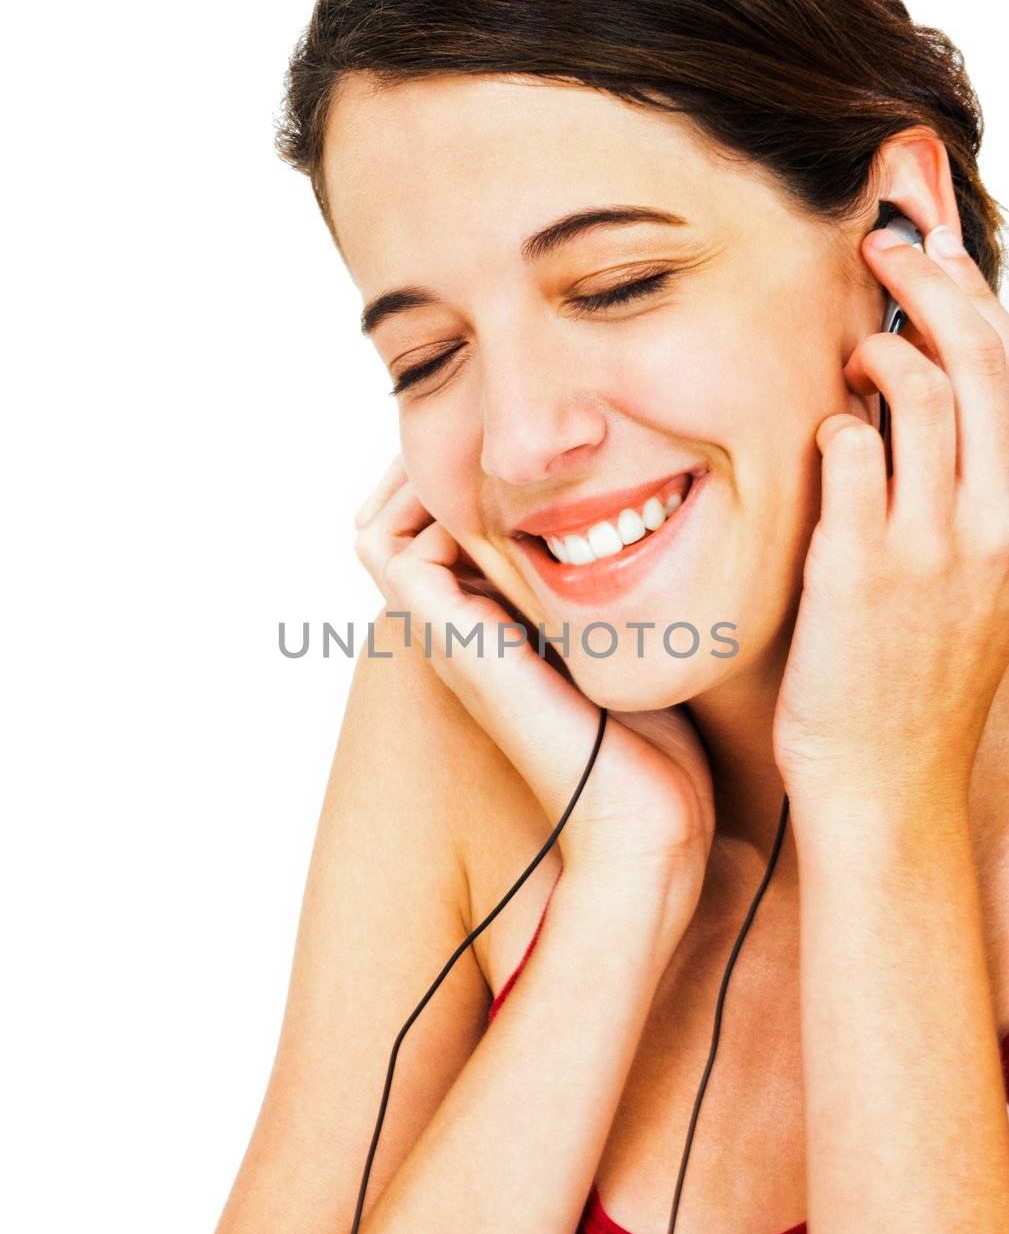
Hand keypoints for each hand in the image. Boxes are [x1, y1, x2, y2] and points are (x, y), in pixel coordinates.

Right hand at [353, 455, 714, 925]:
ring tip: (485, 437)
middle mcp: (451, 628)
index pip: (436, 524)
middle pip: (393, 516)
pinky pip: (391, 546)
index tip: (516, 434)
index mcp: (486, 625)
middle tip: (490, 417)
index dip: (461, 470)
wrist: (642, 816)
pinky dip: (425, 502)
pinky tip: (496, 487)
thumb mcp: (635, 639)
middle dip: (433, 458)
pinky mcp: (448, 638)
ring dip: (422, 472)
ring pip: (381, 524)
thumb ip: (622, 588)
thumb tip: (658, 517)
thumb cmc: (655, 738)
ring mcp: (441, 635)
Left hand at [773, 222, 1008, 810]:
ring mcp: (928, 548)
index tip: (936, 250)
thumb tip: (924, 417)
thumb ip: (961, 506)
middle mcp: (991, 526)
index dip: (974, 297)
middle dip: (931, 283)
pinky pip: (849, 457)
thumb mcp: (971, 592)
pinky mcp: (860, 571)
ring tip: (848, 360)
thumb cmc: (912, 686)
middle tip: (882, 248)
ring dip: (876, 355)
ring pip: (924, 397)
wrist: (884, 785)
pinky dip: (833, 427)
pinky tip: (820, 435)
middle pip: (980, 363)